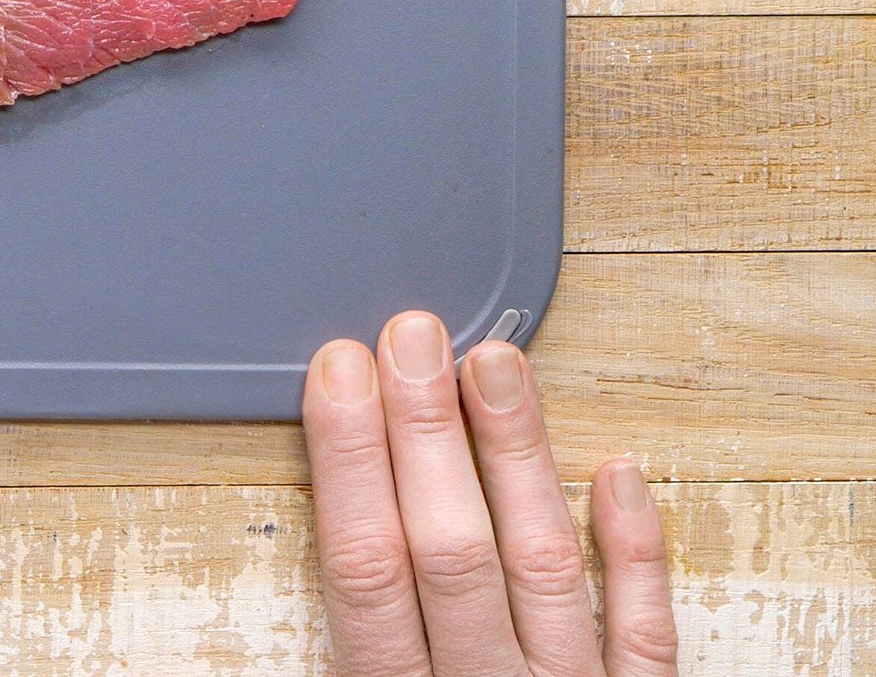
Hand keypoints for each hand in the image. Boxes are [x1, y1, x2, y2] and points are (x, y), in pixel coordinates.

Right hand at [304, 311, 678, 676]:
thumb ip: (354, 621)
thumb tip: (329, 515)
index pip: (365, 566)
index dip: (350, 459)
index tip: (341, 372)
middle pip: (449, 549)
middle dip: (425, 431)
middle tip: (415, 337)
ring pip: (542, 566)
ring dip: (518, 455)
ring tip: (498, 363)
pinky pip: (642, 632)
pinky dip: (634, 552)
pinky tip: (616, 473)